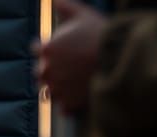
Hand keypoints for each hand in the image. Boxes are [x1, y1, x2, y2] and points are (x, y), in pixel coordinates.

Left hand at [34, 0, 107, 114]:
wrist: (119, 58)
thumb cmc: (100, 34)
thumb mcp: (82, 14)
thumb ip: (64, 7)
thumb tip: (53, 1)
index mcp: (46, 51)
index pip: (37, 50)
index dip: (49, 47)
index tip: (61, 47)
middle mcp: (46, 73)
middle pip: (41, 73)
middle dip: (52, 69)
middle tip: (70, 64)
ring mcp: (56, 90)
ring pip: (51, 91)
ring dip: (59, 87)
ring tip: (75, 79)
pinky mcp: (67, 105)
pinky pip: (63, 107)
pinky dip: (69, 103)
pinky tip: (80, 94)